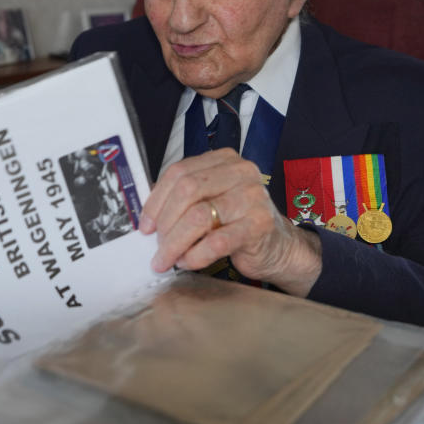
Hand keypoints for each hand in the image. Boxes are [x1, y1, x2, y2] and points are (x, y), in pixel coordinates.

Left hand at [140, 149, 321, 296]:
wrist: (277, 246)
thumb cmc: (237, 223)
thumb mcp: (211, 201)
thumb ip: (183, 199)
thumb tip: (146, 215)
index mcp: (224, 160)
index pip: (179, 172)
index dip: (156, 200)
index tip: (145, 225)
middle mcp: (241, 172)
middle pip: (187, 191)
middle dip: (165, 222)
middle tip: (156, 245)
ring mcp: (252, 197)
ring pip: (199, 216)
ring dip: (176, 242)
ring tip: (167, 258)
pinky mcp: (259, 225)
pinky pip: (216, 242)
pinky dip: (195, 255)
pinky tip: (188, 262)